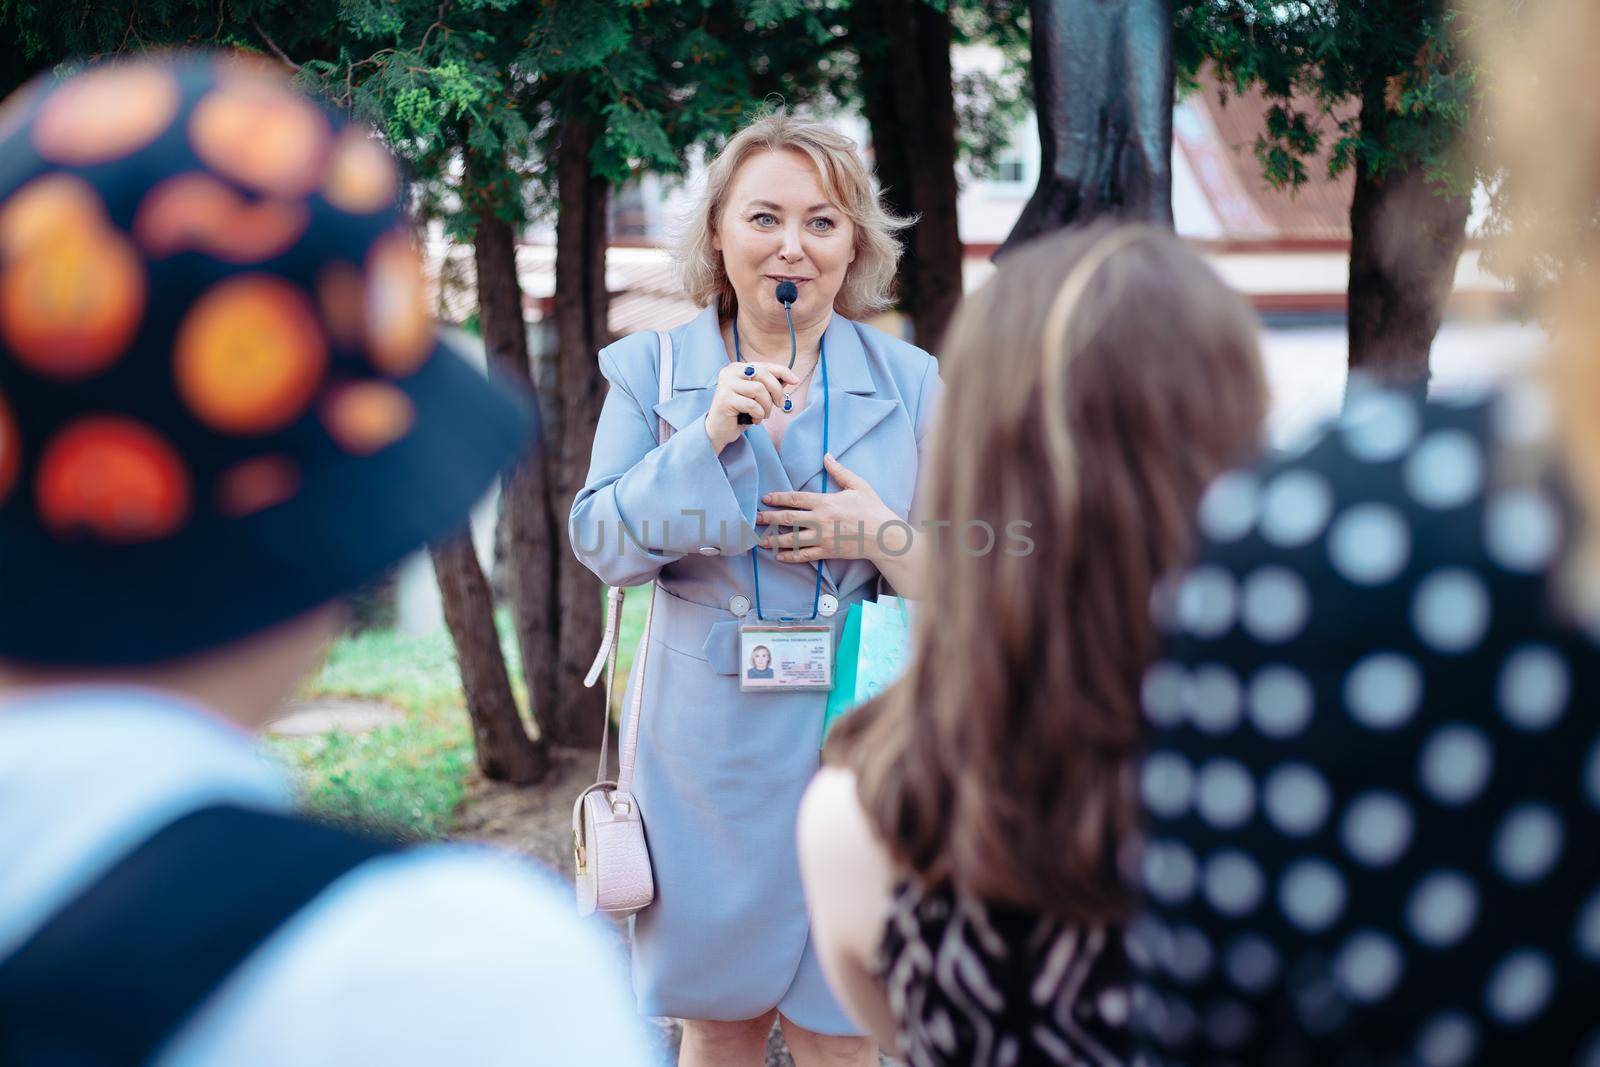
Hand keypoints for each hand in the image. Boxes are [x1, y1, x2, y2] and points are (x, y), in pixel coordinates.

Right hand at [705, 361, 801, 453]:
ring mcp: (726, 384)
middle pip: (764, 375)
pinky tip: (753, 420)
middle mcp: (730, 372)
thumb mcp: (757, 397)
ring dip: (766, 406)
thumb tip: (790, 378)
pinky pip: (752, 405)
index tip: (795, 380)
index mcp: (738, 368)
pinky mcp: (725, 398)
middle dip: (777, 391)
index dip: (783, 372)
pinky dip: (758, 415)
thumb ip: (770, 386)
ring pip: (759, 390)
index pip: (765, 366)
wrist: (719, 430)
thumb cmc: (740, 412)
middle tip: (779, 405)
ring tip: (762, 415)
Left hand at [755, 455, 906, 563]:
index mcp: (825, 502)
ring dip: (774, 540)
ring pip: (792, 539)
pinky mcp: (827, 551)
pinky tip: (780, 556)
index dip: (778, 498)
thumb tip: (826, 455)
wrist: (884, 535)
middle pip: (788, 519)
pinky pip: (804, 555)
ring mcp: (822, 538)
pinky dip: (790, 556)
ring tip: (761, 541)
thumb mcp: (857, 485)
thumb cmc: (872, 508)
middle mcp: (820, 520)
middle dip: (769, 518)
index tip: (765, 499)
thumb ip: (839, 471)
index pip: (795, 498)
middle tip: (755, 519)